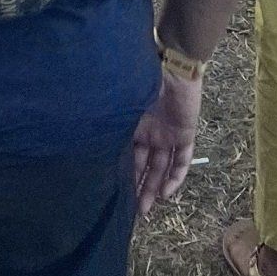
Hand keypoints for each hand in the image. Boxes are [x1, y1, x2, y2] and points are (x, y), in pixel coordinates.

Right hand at [131, 67, 201, 216]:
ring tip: (146, 209)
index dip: (124, 175)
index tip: (116, 194)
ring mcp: (168, 135)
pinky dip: (175, 177)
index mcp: (133, 125)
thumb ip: (116, 124)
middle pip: (145, 166)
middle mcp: (150, 133)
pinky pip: (182, 160)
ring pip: (162, 167)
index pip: (129, 156)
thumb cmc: (143, 80)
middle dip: (139, 188)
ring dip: (154, 188)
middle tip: (133, 211)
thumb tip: (91, 142)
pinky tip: (166, 193)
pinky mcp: (185, 134)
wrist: (173, 64)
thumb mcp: (125, 105)